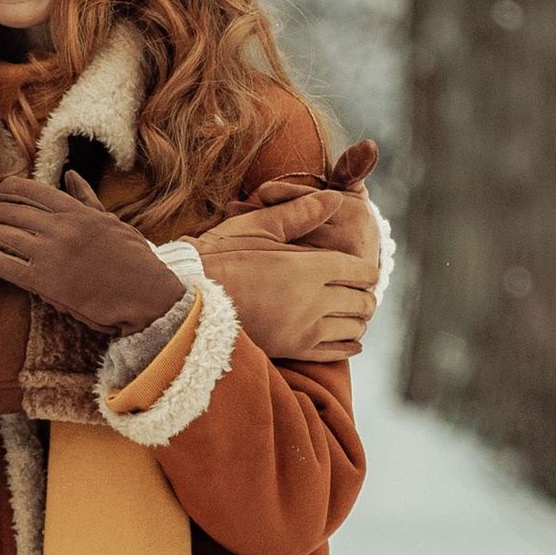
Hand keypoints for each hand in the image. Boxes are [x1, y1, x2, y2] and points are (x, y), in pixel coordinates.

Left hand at [0, 172, 186, 332]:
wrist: (147, 297)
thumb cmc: (134, 260)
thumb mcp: (112, 221)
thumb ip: (86, 198)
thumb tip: (70, 175)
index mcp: (76, 210)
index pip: (28, 189)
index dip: (7, 191)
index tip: (1, 198)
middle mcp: (60, 227)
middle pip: (8, 210)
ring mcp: (51, 253)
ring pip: (0, 233)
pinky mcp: (44, 282)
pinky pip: (1, 264)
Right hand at [191, 143, 382, 364]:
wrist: (188, 296)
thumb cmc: (220, 256)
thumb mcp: (259, 227)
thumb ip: (300, 213)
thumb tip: (336, 200)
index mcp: (308, 267)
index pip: (359, 271)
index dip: (367, 270)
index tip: (365, 270)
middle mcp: (313, 300)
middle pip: (361, 301)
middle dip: (365, 295)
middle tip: (362, 291)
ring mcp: (303, 329)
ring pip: (354, 328)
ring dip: (357, 319)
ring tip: (352, 313)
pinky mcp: (292, 349)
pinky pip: (336, 354)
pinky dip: (349, 346)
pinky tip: (350, 341)